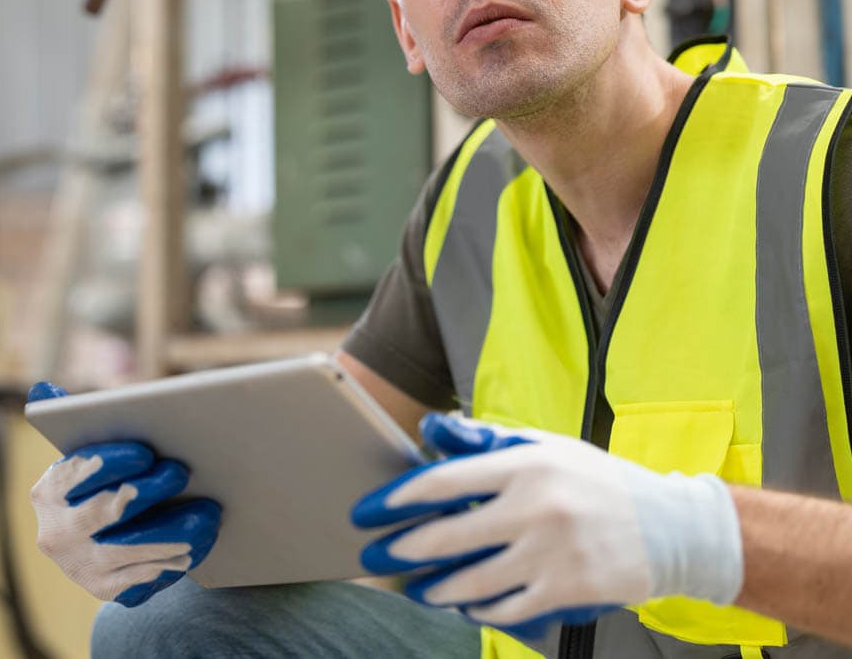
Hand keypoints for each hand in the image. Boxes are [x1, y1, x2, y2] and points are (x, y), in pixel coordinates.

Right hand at [28, 381, 220, 606]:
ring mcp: (81, 566)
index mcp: (50, 490)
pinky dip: (176, 560)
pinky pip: (145, 578)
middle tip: (182, 471)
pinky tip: (202, 541)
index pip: (76, 474)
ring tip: (208, 511)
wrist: (95, 537)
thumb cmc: (103, 477)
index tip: (146, 451)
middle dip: (148, 490)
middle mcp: (58, 532)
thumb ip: (73, 416)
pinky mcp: (107, 589)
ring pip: (130, 550)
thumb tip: (45, 389)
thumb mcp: (86, 450)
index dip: (110, 463)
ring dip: (172, 531)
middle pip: (105, 512)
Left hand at [352, 413, 742, 641]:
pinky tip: (461, 605)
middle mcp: (535, 506)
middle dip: (402, 548)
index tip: (371, 508)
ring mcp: (551, 552)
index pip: (447, 480)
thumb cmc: (596, 479)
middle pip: (450, 535)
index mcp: (526, 463)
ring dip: (433, 587)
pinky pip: (505, 607)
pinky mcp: (566, 590)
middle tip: (374, 555)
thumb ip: (488, 442)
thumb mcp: (546, 446)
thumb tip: (434, 431)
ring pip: (472, 580)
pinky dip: (478, 609)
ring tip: (414, 586)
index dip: (401, 497)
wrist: (669, 525)